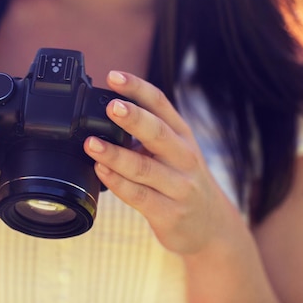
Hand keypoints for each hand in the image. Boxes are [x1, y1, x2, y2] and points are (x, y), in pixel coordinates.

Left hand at [84, 71, 234, 254]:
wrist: (211, 225)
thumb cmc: (182, 180)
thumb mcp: (174, 150)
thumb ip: (147, 132)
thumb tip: (106, 111)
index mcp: (182, 134)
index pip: (160, 103)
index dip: (137, 88)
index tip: (114, 76)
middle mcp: (184, 157)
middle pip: (157, 132)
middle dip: (133, 118)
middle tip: (111, 106)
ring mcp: (179, 186)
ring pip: (144, 167)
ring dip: (115, 154)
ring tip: (91, 144)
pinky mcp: (169, 213)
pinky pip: (139, 196)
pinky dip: (117, 183)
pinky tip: (101, 171)